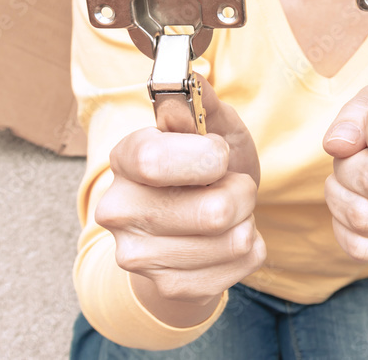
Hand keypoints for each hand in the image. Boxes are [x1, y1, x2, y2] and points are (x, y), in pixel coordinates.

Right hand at [94, 73, 265, 326]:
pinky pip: (244, 264)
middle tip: (229, 186)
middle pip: (215, 211)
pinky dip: (250, 248)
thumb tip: (192, 80)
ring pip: (236, 240)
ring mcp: (138, 256)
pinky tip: (225, 239)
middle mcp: (118, 210)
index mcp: (124, 159)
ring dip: (247, 221)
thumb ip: (203, 104)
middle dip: (242, 192)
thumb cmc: (205, 169)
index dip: (207, 157)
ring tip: (227, 212)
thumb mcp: (211, 127)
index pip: (156, 160)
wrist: (197, 227)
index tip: (217, 154)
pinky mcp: (169, 287)